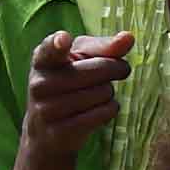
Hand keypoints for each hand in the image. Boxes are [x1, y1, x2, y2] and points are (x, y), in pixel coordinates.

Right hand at [22, 28, 137, 157]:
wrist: (45, 132)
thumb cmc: (68, 83)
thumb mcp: (80, 59)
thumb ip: (104, 47)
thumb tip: (128, 37)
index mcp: (43, 59)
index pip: (50, 49)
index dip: (57, 43)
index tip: (63, 39)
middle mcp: (41, 83)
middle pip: (99, 69)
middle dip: (115, 69)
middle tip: (116, 71)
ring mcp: (48, 109)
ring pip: (104, 92)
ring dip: (108, 92)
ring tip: (93, 96)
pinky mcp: (61, 131)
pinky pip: (104, 112)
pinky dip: (109, 110)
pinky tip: (94, 111)